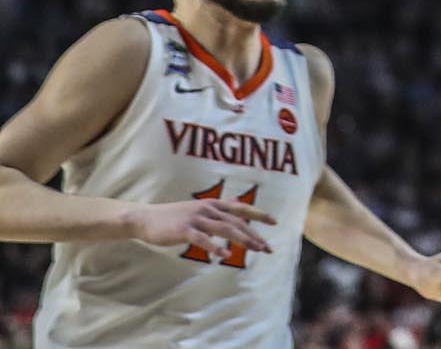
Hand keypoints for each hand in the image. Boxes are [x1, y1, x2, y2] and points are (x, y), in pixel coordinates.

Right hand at [127, 197, 275, 252]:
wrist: (146, 219)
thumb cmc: (173, 216)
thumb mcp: (198, 208)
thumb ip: (218, 208)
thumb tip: (236, 204)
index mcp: (212, 205)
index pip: (241, 209)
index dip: (258, 214)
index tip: (274, 222)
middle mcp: (208, 209)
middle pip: (237, 222)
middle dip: (254, 235)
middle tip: (267, 248)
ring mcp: (196, 219)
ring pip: (225, 229)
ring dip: (242, 240)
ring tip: (255, 250)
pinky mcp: (185, 230)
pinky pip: (204, 239)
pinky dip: (215, 246)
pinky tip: (225, 254)